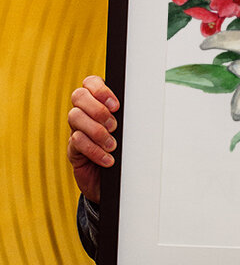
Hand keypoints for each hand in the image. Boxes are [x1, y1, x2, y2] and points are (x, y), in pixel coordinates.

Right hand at [67, 76, 119, 202]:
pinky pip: (76, 141)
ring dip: (97, 131)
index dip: (100, 90)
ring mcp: (76, 129)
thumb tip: (141, 106)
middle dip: (98, 109)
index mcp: (98, 102)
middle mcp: (84, 113)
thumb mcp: (128, 131)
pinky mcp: (73, 149)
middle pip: (78, 96)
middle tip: (114, 126)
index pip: (90, 82)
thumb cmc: (124, 151)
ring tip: (112, 145)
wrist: (114, 182)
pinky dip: (94, 150)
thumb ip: (129, 117)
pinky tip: (108, 159)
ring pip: (75, 117)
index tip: (116, 105)